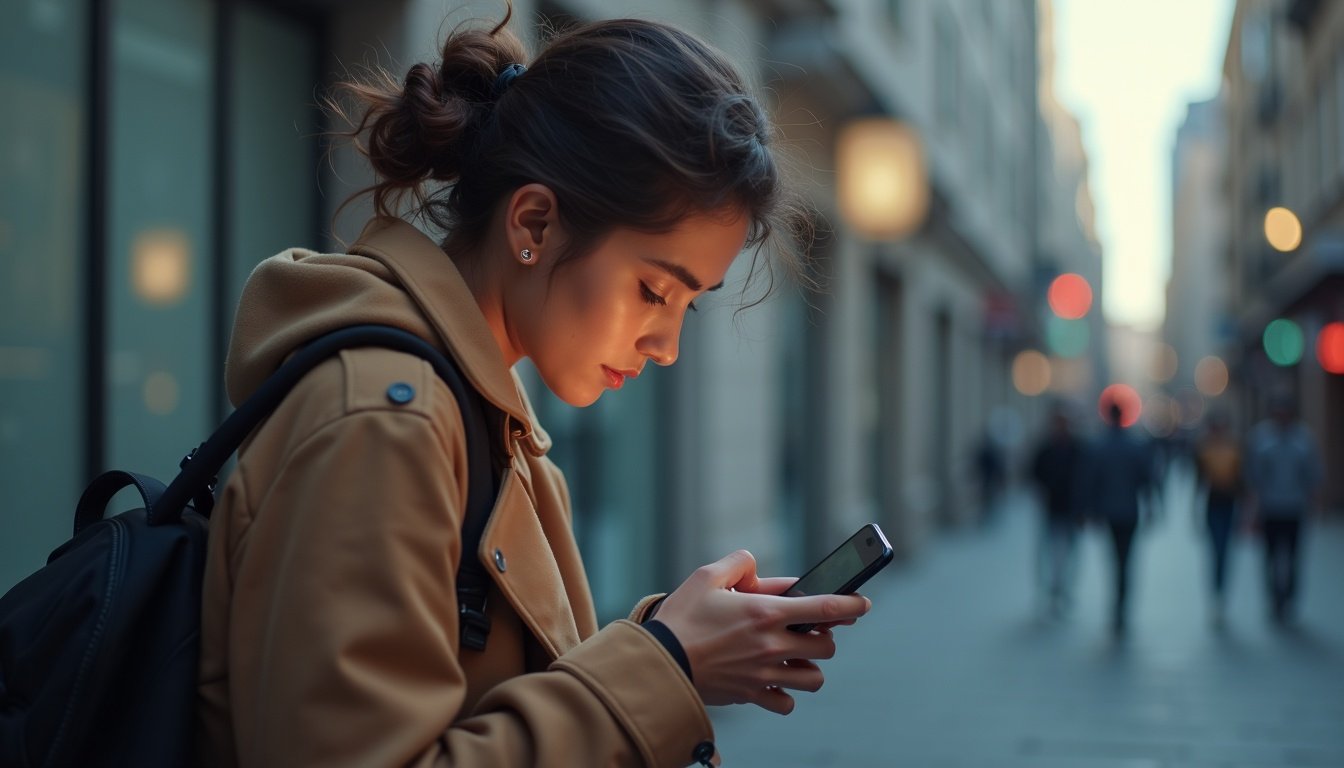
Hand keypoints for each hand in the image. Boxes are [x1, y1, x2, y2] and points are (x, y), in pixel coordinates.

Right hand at [653, 550, 870, 714]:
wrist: (660, 662)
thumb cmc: (681, 618)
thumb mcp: (706, 576)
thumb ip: (737, 563)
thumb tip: (754, 564)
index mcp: (766, 612)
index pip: (826, 608)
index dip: (852, 604)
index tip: (863, 604)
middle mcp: (771, 645)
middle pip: (826, 646)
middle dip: (823, 636)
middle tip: (808, 629)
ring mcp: (764, 674)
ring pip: (813, 678)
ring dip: (809, 666)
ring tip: (793, 656)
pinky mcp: (751, 695)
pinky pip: (786, 703)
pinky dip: (785, 693)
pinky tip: (774, 680)